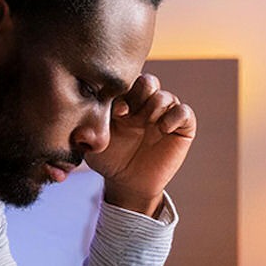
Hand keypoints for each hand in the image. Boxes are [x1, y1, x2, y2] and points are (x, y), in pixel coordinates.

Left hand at [85, 73, 195, 216]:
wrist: (128, 183)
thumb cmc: (109, 160)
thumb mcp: (93, 144)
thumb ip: (86, 130)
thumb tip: (81, 120)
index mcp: (124, 102)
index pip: (127, 83)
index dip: (123, 93)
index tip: (117, 113)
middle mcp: (145, 105)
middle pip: (149, 82)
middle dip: (142, 92)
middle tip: (133, 113)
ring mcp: (164, 115)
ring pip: (166, 96)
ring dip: (157, 105)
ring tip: (147, 122)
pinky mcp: (181, 128)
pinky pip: (184, 112)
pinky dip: (176, 115)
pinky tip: (163, 129)